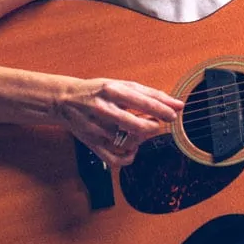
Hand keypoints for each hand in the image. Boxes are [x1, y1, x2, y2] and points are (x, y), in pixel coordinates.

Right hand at [53, 78, 183, 166]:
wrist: (65, 100)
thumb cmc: (98, 91)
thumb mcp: (121, 85)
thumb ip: (149, 94)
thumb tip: (178, 104)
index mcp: (113, 91)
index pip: (144, 103)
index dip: (163, 110)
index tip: (174, 114)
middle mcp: (104, 110)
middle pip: (137, 126)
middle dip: (153, 127)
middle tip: (156, 123)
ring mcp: (97, 129)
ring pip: (128, 142)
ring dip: (142, 139)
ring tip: (142, 131)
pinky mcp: (92, 144)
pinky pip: (115, 159)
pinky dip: (129, 158)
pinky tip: (132, 149)